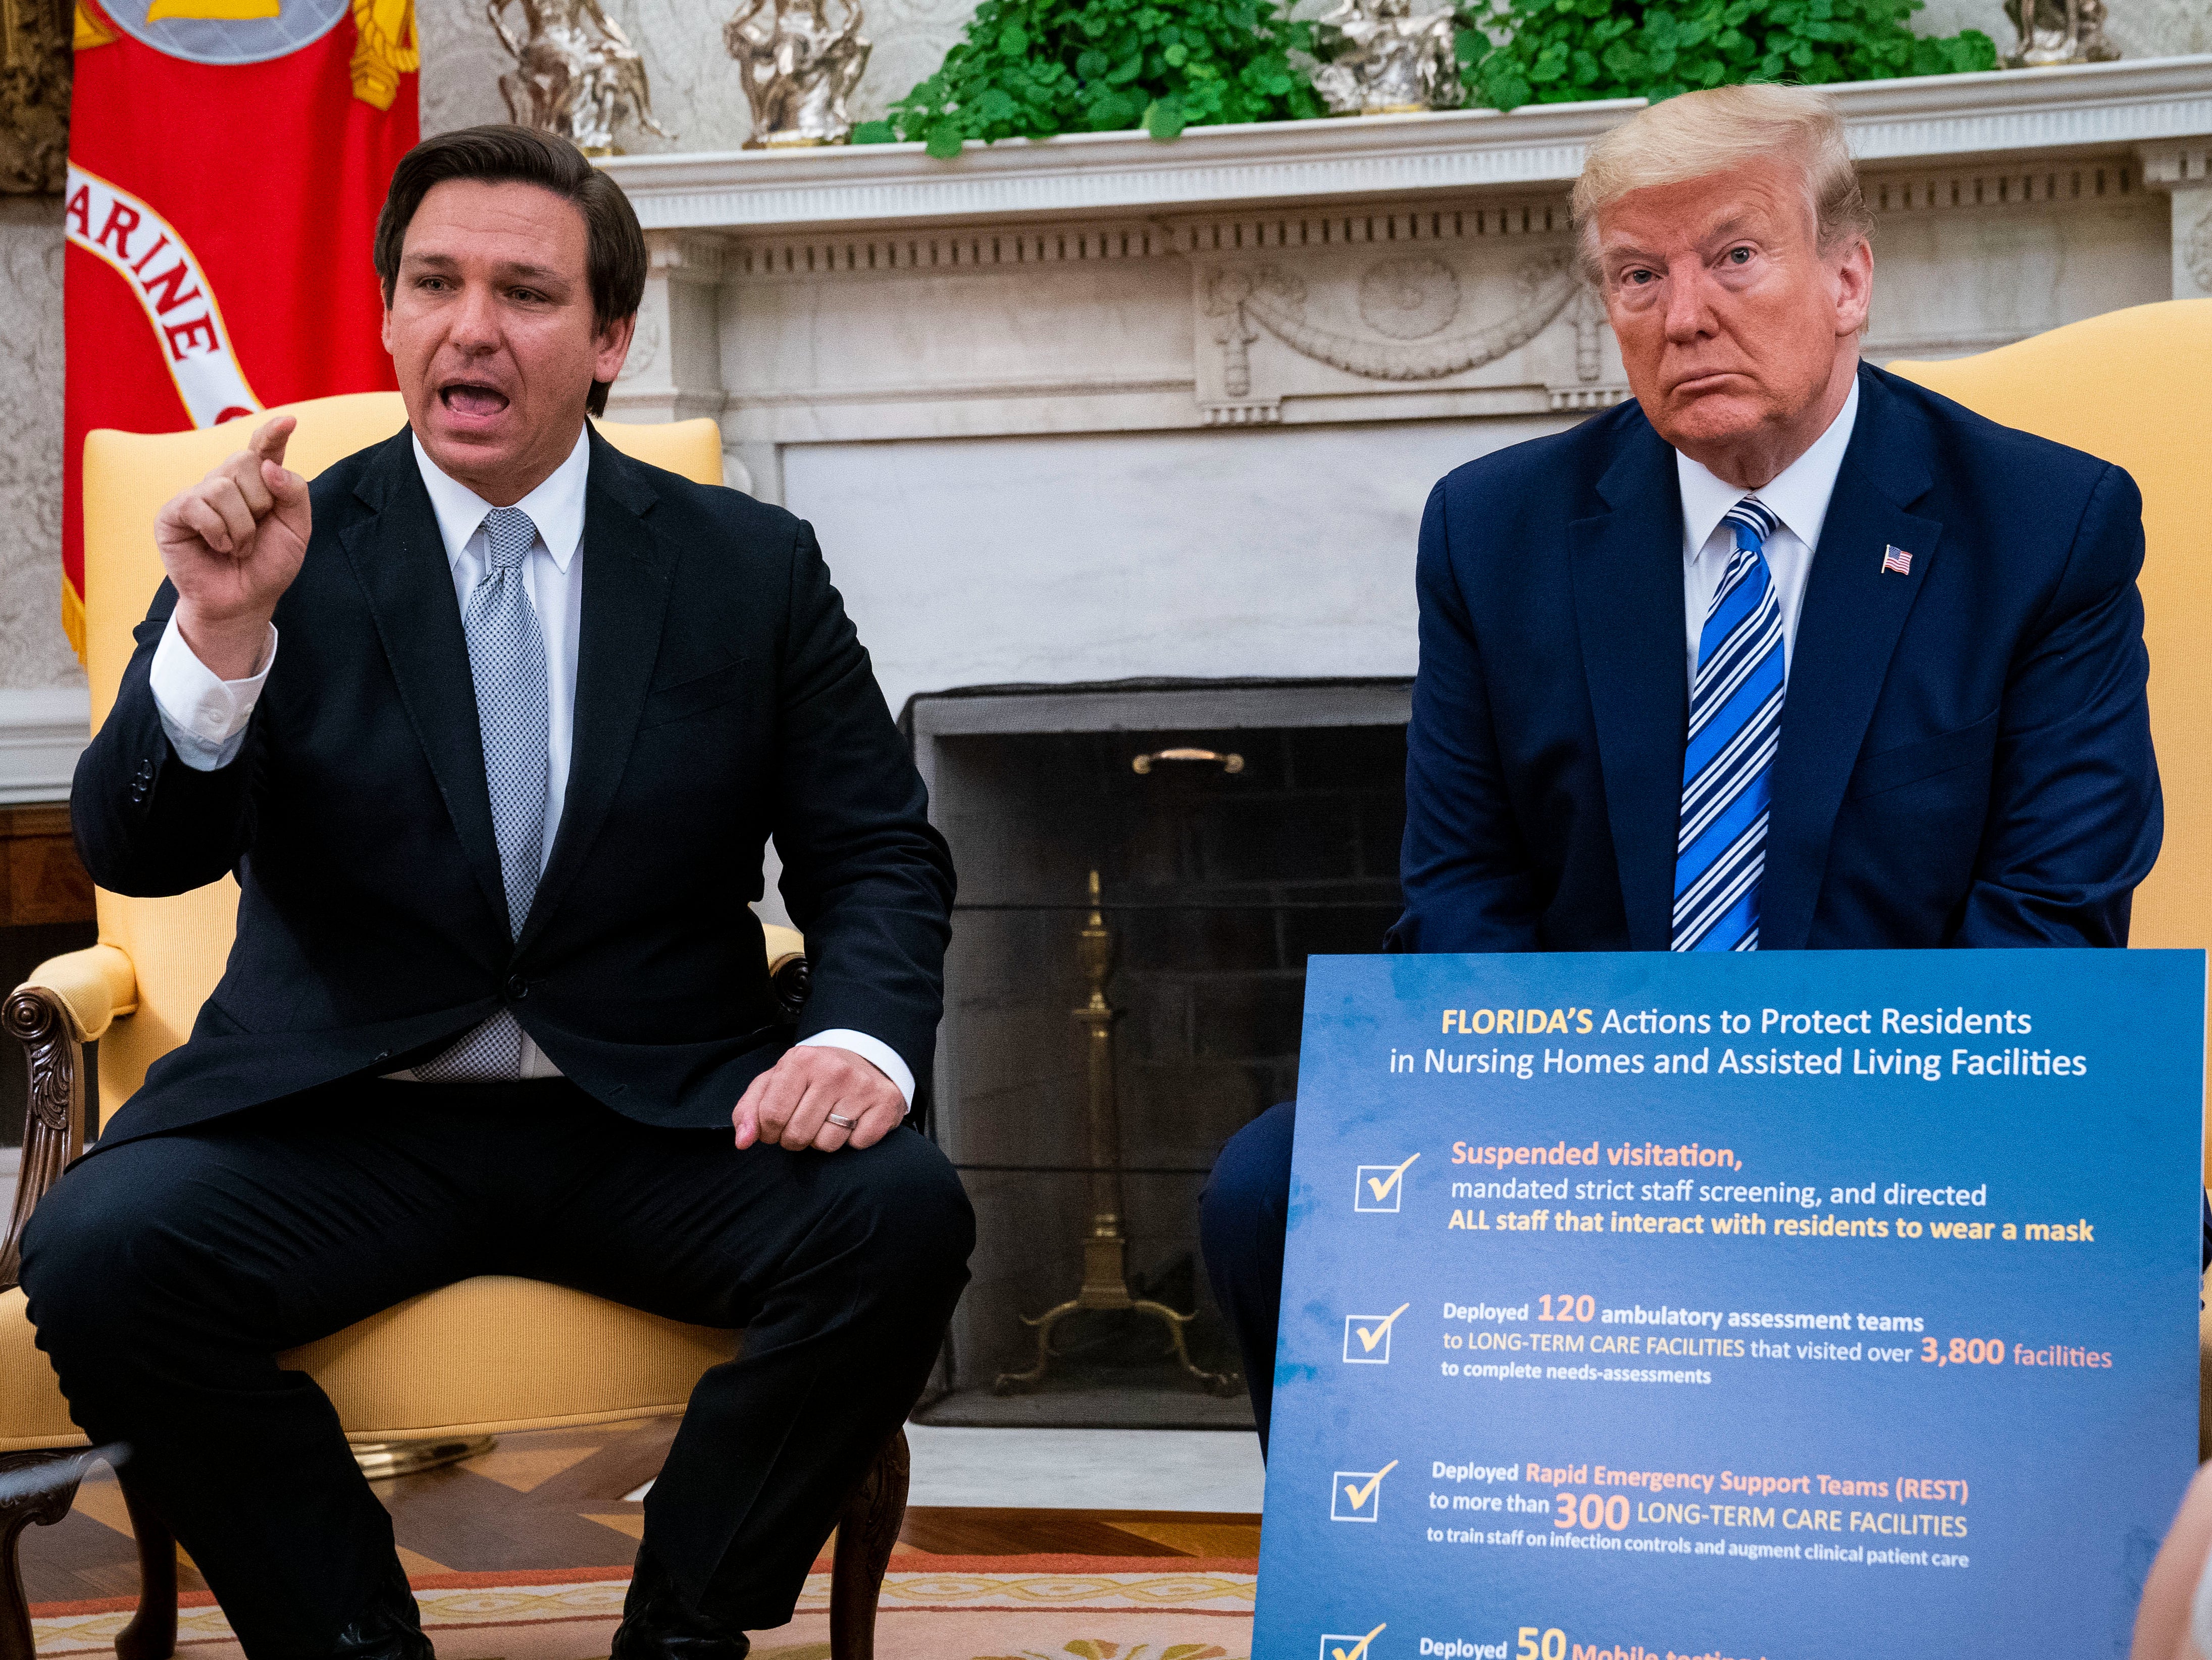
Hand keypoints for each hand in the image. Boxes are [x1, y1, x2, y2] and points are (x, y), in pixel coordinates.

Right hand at [155, 415, 310, 680]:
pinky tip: (219, 547)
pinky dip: (219, 532)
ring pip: (224, 486)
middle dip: (261, 503)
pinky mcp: (174, 511)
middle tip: (256, 532)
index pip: (264, 448)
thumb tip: (268, 465)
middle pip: (247, 462)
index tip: (289, 422)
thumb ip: (294, 493)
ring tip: (239, 546)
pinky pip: (199, 504)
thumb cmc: (268, 565)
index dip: (273, 433)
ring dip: (242, 526)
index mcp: (257, 482)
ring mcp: (197, 494)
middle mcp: (225, 481)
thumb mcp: (296, 530)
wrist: (243, 601)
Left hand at [733, 1045, 905, 1153]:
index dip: (769, 1132)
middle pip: (797, 1135)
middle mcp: (833, 1070)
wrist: (864, 1060)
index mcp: (800, 1060)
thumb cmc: (813, 1076)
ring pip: (827, 1144)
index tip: (776, 1126)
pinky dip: (853, 1140)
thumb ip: (750, 1110)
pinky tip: (853, 1120)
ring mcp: (862, 1086)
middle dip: (795, 1139)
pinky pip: (857, 1144)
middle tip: (804, 1123)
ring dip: (823, 1140)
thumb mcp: (775, 1082)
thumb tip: (743, 1141)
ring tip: (829, 1119)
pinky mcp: (886, 1103)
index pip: (771, 1116)